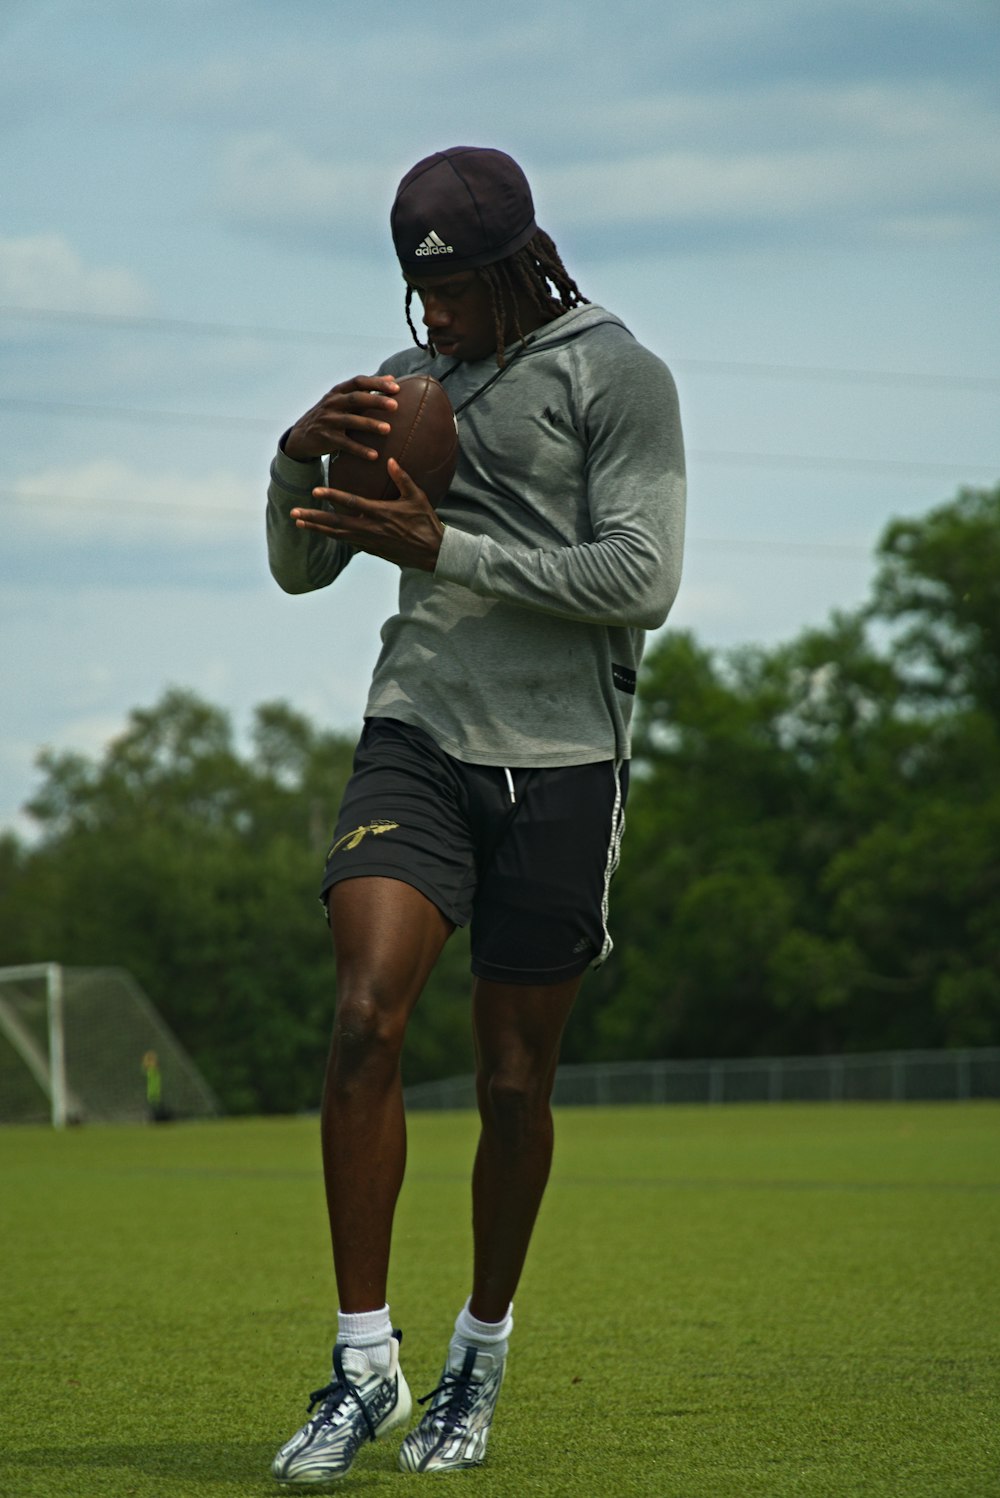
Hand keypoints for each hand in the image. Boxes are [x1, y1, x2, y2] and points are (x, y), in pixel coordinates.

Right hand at [284, 375, 400, 462]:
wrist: (302, 436)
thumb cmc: (330, 415)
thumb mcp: (342, 400)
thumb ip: (365, 391)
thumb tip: (391, 379)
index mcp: (338, 391)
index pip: (359, 382)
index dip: (377, 383)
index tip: (396, 387)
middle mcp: (332, 403)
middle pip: (356, 399)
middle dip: (376, 401)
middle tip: (395, 406)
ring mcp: (329, 420)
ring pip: (351, 421)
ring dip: (370, 424)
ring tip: (388, 429)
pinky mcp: (327, 438)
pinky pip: (346, 444)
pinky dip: (360, 450)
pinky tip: (374, 455)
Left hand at [291, 458, 444, 572]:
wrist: (433, 552)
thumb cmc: (426, 522)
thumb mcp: (417, 498)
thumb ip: (402, 478)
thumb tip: (390, 460)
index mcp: (380, 514)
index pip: (351, 504)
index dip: (331, 497)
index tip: (314, 491)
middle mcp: (371, 529)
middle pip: (336, 523)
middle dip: (313, 518)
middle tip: (293, 513)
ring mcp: (370, 542)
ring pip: (338, 535)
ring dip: (318, 528)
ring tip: (300, 523)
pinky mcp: (372, 550)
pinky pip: (348, 542)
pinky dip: (333, 537)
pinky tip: (322, 532)